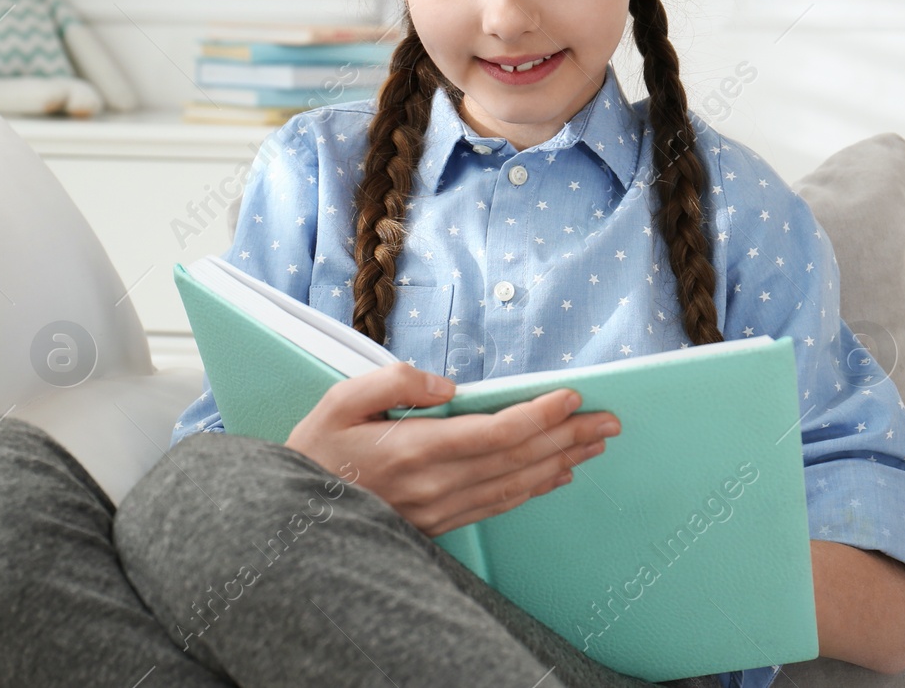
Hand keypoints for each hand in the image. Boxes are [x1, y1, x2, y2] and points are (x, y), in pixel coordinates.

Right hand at [284, 362, 619, 536]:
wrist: (294, 520)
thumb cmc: (316, 450)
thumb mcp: (341, 399)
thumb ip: (396, 381)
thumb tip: (449, 385)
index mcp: (414, 448)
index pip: (496, 432)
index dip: (540, 414)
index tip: (572, 395)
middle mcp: (437, 483)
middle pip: (519, 459)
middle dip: (569, 436)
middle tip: (610, 420)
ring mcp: (442, 508)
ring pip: (516, 484)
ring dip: (561, 462)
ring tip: (595, 443)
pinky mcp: (441, 522)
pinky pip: (499, 505)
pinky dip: (534, 487)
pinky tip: (556, 475)